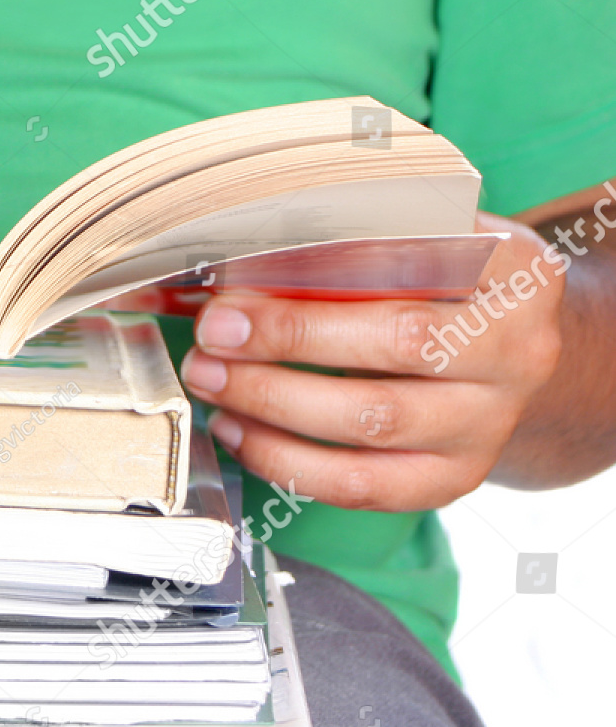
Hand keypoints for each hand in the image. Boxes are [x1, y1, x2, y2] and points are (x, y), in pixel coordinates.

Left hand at [179, 215, 563, 509]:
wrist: (502, 356)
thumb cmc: (438, 285)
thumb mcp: (418, 241)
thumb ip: (349, 244)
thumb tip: (237, 266)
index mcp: (513, 272)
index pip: (412, 263)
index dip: (324, 274)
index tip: (238, 288)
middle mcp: (516, 350)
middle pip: (397, 344)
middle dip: (287, 339)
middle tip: (211, 335)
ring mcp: (490, 424)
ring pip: (373, 422)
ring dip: (272, 402)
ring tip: (210, 380)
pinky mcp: (454, 479)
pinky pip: (362, 485)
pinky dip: (286, 460)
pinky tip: (237, 430)